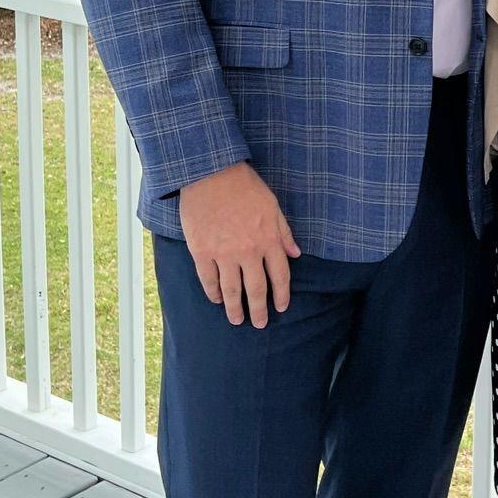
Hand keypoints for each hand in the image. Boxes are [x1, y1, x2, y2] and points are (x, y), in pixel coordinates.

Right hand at [176, 161, 300, 327]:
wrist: (211, 173)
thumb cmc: (245, 186)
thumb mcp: (273, 206)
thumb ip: (284, 232)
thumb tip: (296, 254)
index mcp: (269, 239)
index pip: (280, 275)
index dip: (282, 294)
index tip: (281, 307)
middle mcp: (249, 251)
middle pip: (256, 289)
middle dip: (259, 310)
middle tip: (259, 324)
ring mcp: (224, 254)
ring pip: (232, 290)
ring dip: (235, 308)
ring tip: (237, 320)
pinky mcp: (202, 251)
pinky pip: (208, 279)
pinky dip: (213, 292)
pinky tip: (216, 300)